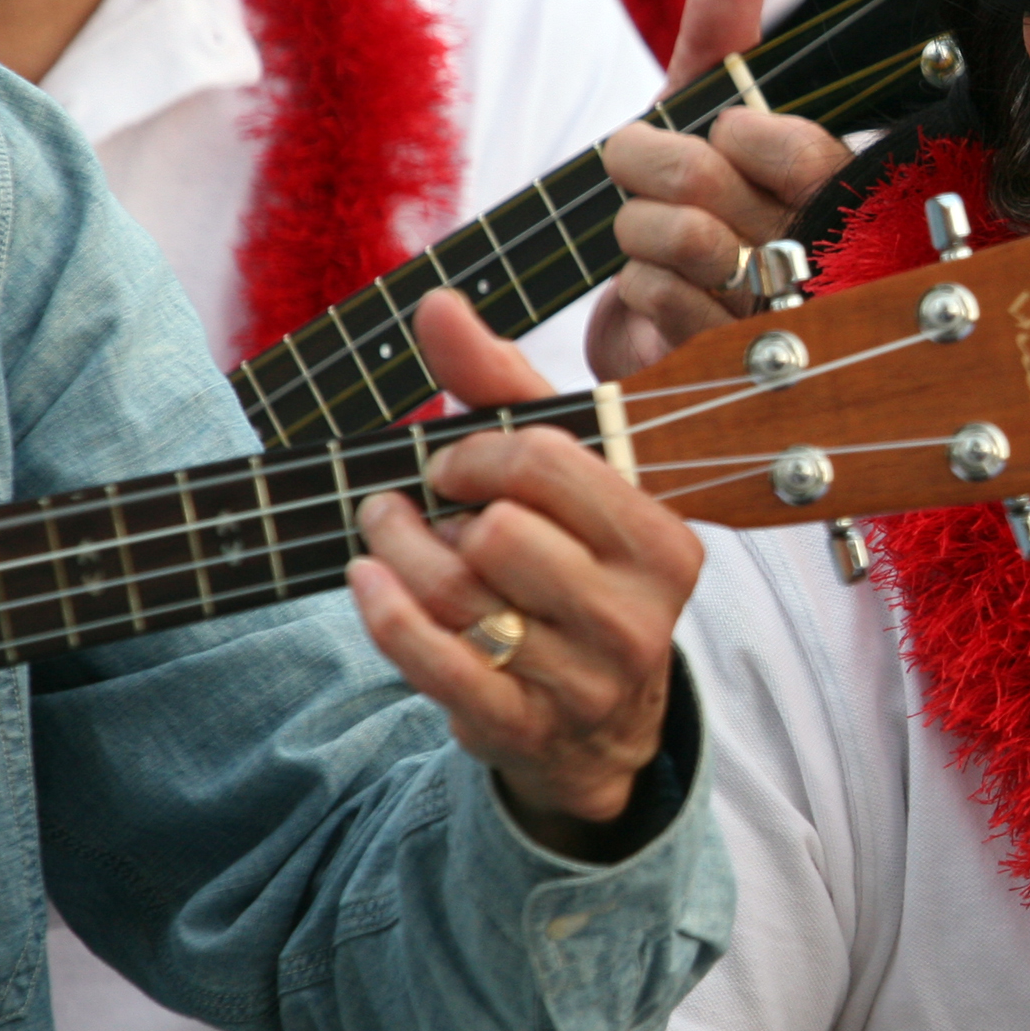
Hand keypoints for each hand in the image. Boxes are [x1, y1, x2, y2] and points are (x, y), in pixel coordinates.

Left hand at [344, 290, 701, 850]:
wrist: (601, 723)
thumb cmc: (576, 572)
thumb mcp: (563, 481)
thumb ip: (500, 388)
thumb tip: (437, 303)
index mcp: (663, 542)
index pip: (546, 464)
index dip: (476, 451)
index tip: (455, 462)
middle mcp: (638, 615)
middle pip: (498, 532)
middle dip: (436, 507)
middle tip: (417, 502)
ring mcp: (584, 680)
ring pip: (456, 595)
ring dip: (398, 553)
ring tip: (383, 534)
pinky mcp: (524, 727)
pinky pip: (436, 664)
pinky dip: (386, 614)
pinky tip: (366, 579)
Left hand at [584, 0, 849, 380]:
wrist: (659, 328)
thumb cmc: (696, 210)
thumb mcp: (702, 117)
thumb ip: (720, 42)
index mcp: (831, 188)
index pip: (793, 143)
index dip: (735, 132)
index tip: (720, 133)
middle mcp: (817, 253)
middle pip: (708, 177)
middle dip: (646, 159)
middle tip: (636, 166)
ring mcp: (773, 315)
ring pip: (677, 233)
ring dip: (634, 225)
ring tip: (646, 235)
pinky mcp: (723, 363)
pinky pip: (653, 291)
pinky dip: (634, 280)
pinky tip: (654, 290)